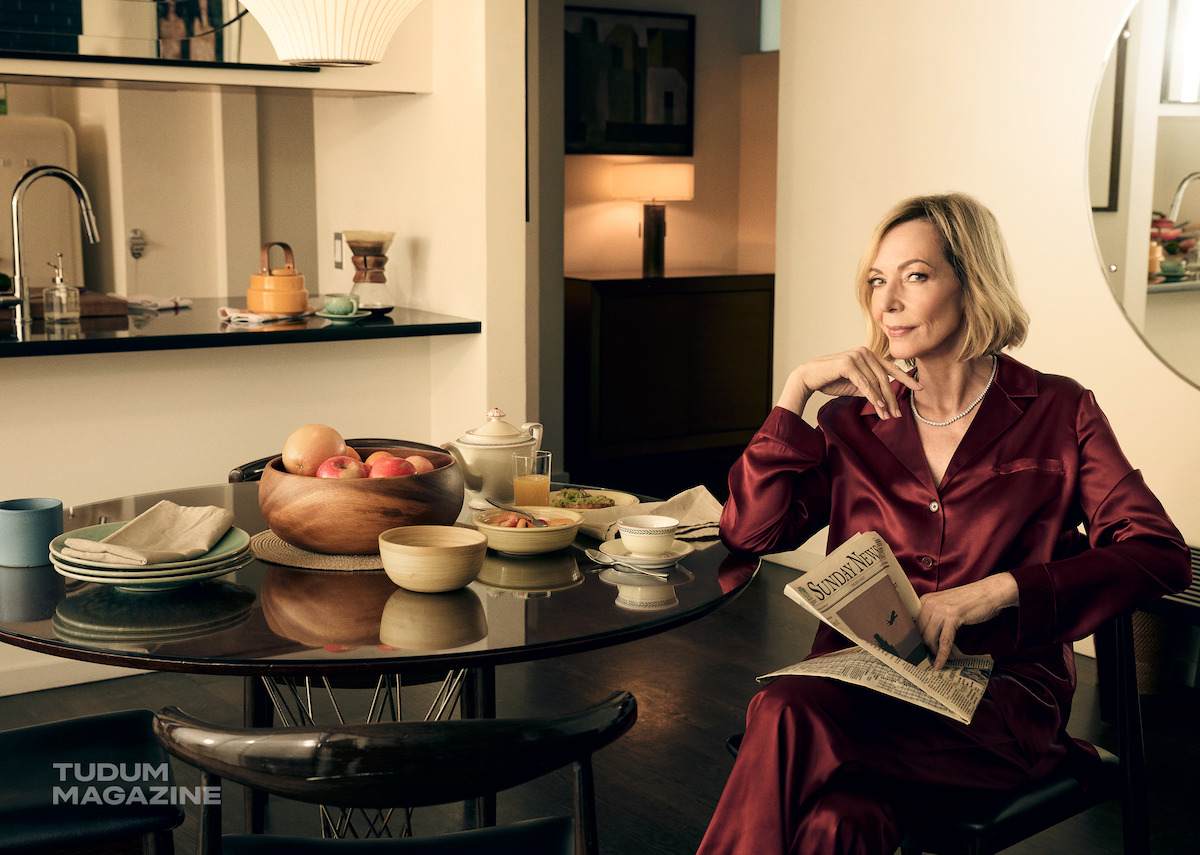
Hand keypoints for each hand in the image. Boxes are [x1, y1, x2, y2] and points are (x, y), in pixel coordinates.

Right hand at [776, 347, 921, 418]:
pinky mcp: (848, 363)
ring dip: (883, 401)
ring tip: (888, 416)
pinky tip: (878, 406)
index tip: (920, 388)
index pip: (891, 367)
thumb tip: (884, 398)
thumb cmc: (830, 380)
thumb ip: (870, 387)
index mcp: (868, 355)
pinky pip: (864, 383)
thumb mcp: (854, 385)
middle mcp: (864, 352)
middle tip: (899, 414)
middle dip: (893, 397)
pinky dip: (872, 396)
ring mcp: (857, 356)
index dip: (906, 378)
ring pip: (876, 382)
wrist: (808, 377)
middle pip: (885, 377)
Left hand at [916, 573, 1017, 668]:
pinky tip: (942, 663)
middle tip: (932, 657)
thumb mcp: (947, 604)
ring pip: (930, 638)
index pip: (915, 624)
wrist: (991, 592)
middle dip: (926, 647)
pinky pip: (945, 641)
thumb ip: (936, 615)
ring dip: (935, 653)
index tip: (922, 650)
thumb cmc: (972, 600)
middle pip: (920, 632)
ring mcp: (940, 609)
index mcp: (926, 599)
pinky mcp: (953, 616)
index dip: (918, 639)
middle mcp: (930, 603)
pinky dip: (942, 654)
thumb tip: (928, 635)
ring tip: (942, 660)